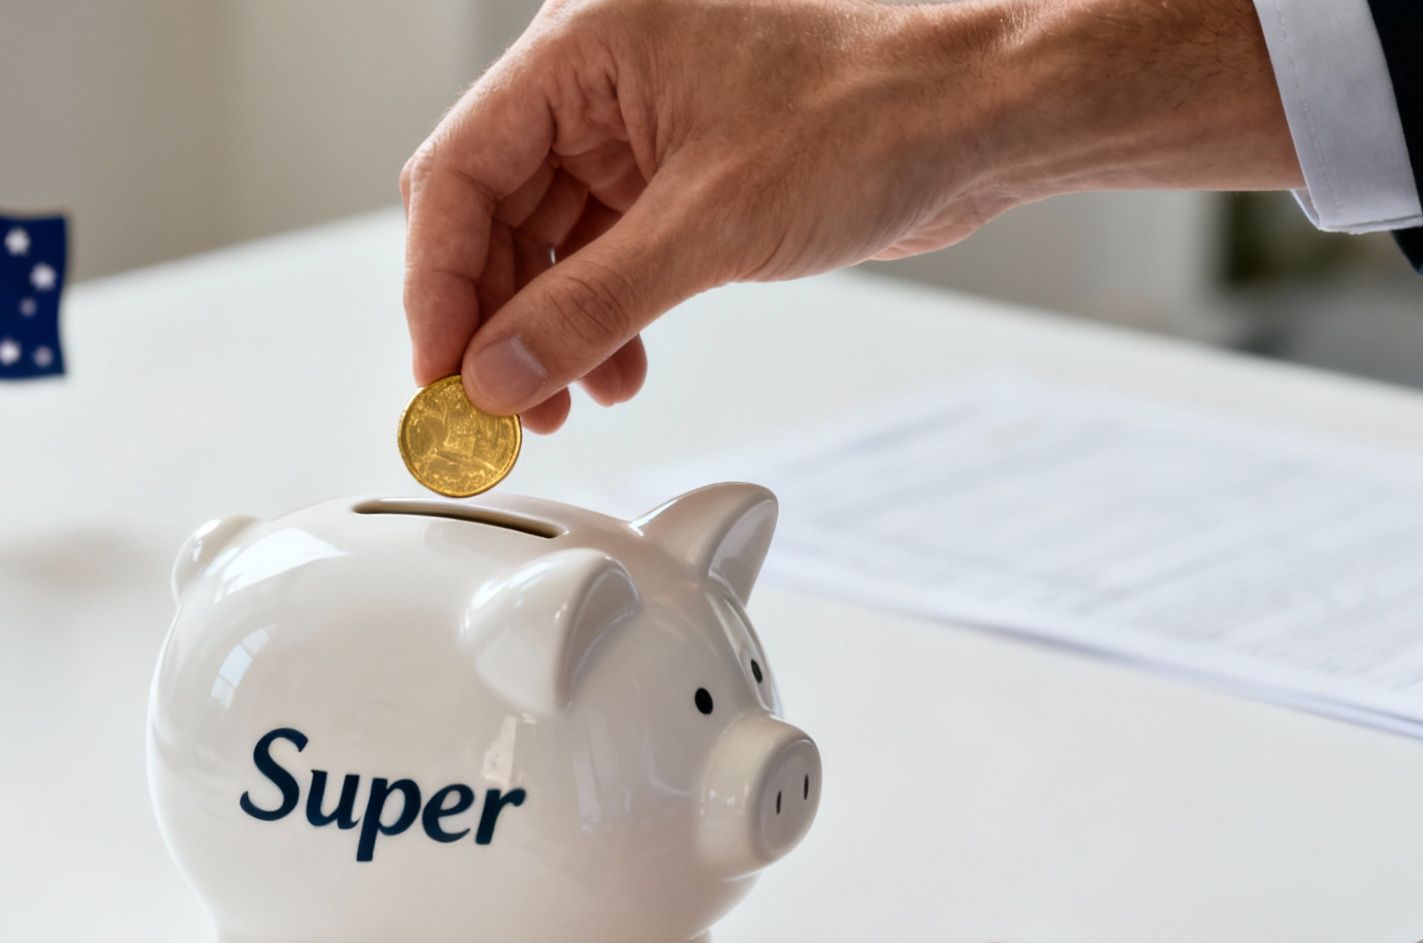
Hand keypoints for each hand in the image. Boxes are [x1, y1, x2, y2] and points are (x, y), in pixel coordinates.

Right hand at [400, 0, 1298, 430]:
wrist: (985, 117)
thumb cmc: (874, 114)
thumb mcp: (710, 227)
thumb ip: (586, 309)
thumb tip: (495, 377)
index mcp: (582, 49)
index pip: (458, 173)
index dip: (437, 286)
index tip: (440, 376)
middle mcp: (597, 81)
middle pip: (492, 215)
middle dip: (493, 322)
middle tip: (494, 414)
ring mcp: (636, 128)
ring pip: (544, 244)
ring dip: (547, 332)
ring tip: (562, 406)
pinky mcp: (677, 173)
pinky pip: (601, 254)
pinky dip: (599, 318)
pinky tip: (615, 371)